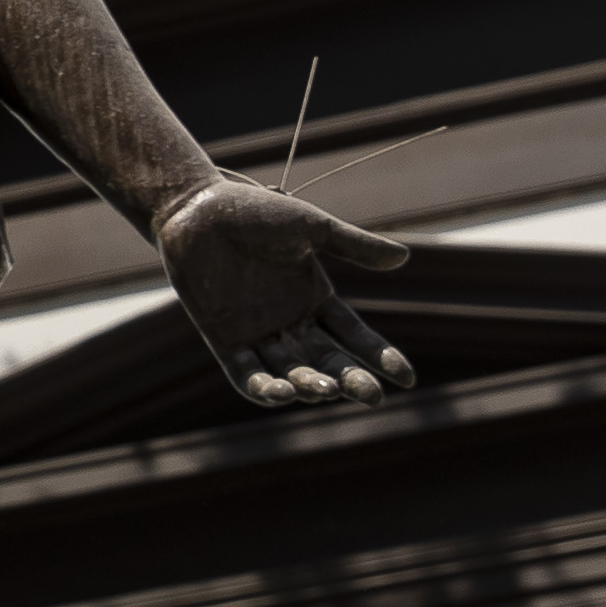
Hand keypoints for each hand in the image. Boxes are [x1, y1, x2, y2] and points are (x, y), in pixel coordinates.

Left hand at [158, 179, 421, 408]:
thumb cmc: (255, 212)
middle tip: (373, 397)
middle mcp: (290, 322)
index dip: (380, 356)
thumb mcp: (312, 228)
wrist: (198, 209)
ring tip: (327, 391)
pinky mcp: (224, 340)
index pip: (354, 336)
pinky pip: (247, 375)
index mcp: (315, 298)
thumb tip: (404, 258)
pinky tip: (284, 393)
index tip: (407, 378)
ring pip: (291, 373)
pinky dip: (265, 389)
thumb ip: (355, 246)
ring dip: (310, 387)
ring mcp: (258, 334)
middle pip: (328, 362)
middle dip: (352, 381)